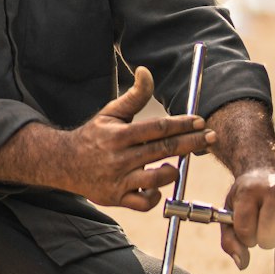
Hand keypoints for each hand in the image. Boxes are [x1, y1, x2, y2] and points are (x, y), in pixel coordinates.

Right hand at [64, 66, 214, 210]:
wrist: (63, 163)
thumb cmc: (93, 136)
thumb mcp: (110, 113)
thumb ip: (134, 96)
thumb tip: (146, 71)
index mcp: (119, 135)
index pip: (157, 128)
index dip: (181, 124)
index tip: (200, 121)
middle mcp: (119, 157)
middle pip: (163, 150)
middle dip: (191, 143)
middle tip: (211, 137)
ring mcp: (118, 180)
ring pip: (155, 179)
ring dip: (171, 172)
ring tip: (177, 165)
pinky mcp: (116, 198)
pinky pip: (142, 202)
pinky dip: (154, 196)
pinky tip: (157, 186)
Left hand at [220, 169, 274, 267]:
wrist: (261, 173)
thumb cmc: (243, 200)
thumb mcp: (227, 216)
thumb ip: (230, 241)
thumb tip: (242, 265)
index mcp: (249, 191)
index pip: (246, 230)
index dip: (243, 235)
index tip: (245, 224)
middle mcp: (274, 190)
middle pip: (267, 238)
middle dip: (261, 238)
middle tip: (260, 222)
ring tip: (272, 222)